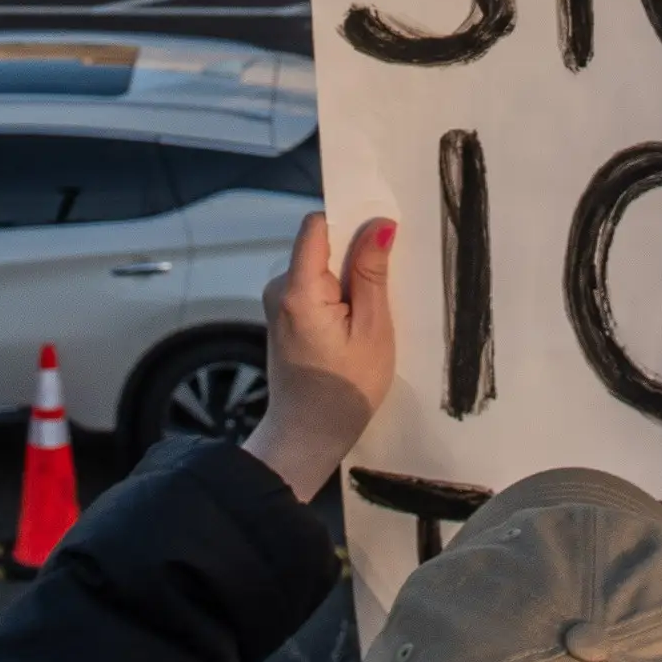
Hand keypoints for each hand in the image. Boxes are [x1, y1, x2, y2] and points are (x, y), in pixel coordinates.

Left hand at [246, 213, 395, 499]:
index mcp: (298, 289)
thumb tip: (379, 224)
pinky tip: (354, 327)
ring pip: (319, 269)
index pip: (317, 226)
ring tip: (369, 316)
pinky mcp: (283, 317)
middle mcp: (279, 289)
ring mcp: (277, 304)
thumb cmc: (344, 391)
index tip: (381, 238)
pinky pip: (313, 289)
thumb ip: (371, 274)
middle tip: (384, 288)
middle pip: (320, 247)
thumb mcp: (372, 330)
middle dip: (354, 259)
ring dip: (347, 282)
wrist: (306, 437)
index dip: (350, 224)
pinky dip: (336, 298)